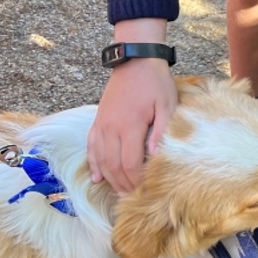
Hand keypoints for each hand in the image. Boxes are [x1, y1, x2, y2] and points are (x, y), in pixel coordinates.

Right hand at [87, 57, 177, 193]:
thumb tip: (155, 157)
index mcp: (130, 125)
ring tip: (119, 192)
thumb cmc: (155, 82)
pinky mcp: (98, 120)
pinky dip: (93, 164)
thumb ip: (160, 131)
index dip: (136, 180)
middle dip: (122, 184)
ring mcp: (102, 124)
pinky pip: (91, 146)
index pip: (130, 162)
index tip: (144, 191)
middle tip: (132, 197)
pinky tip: (96, 178)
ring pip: (100, 159)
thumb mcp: (166, 104)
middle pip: (113, 165)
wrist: (135, 60)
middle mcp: (111, 127)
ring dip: (109, 178)